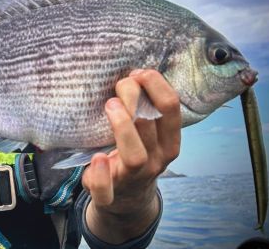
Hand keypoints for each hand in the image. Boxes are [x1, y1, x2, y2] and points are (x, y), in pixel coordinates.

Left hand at [82, 69, 180, 240]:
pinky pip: (106, 190)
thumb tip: (134, 70)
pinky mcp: (109, 195)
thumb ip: (146, 108)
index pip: (171, 108)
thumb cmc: (135, 152)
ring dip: (122, 127)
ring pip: (135, 156)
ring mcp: (133, 178)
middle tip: (120, 84)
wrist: (126, 198)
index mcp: (168, 141)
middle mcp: (155, 160)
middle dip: (134, 97)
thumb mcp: (148, 134)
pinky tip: (97, 157)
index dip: (156, 85)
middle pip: (149, 124)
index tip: (139, 72)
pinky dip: (101, 175)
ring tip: (110, 105)